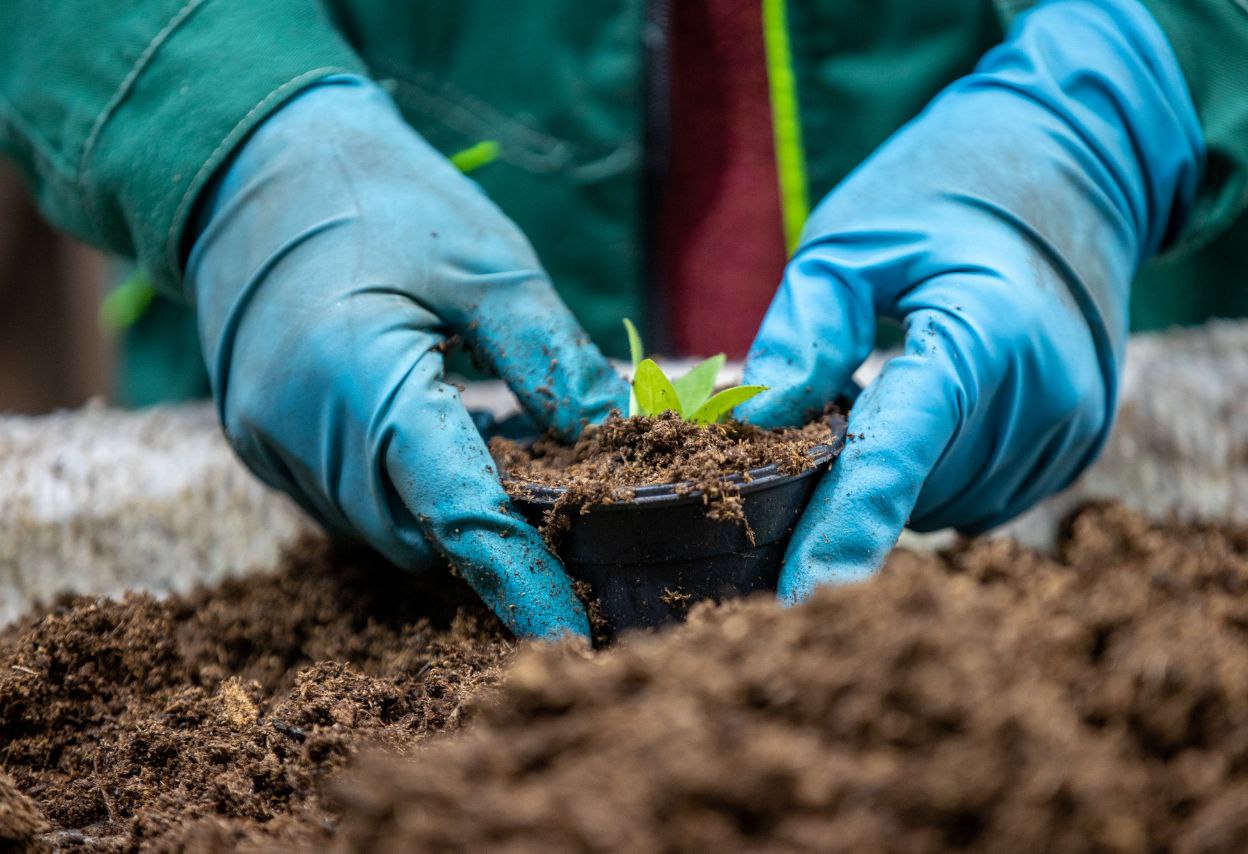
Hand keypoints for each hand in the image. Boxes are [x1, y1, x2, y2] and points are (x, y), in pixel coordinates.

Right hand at [186, 76, 626, 637]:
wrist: (251, 166)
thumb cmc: (378, 195)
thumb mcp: (485, 261)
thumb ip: (552, 358)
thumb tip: (620, 435)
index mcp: (358, 379)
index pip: (455, 511)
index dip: (518, 580)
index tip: (568, 636)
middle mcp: (298, 432)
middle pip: (418, 534)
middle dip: (491, 536)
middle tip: (562, 504)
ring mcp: (267, 445)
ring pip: (382, 528)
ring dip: (445, 509)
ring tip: (499, 447)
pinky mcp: (259, 443)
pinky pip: (347, 500)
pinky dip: (402, 488)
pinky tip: (438, 431)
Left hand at [739, 0, 1202, 599]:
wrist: (1076, 172)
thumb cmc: (947, 193)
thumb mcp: (854, 238)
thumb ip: (804, 331)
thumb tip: (755, 426)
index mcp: (985, 333)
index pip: (897, 456)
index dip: (842, 534)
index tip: (798, 597)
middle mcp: (1040, 400)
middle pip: (910, 488)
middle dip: (844, 476)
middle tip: (808, 417)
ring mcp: (1065, 434)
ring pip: (937, 502)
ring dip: (890, 471)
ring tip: (881, 389)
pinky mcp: (1069, 452)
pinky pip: (969, 496)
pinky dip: (928, 470)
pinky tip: (922, 409)